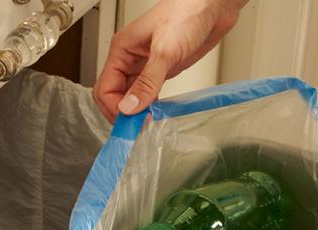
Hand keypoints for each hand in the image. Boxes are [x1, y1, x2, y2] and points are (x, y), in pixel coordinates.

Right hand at [93, 0, 246, 121]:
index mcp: (122, 50)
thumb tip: (130, 106)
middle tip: (139, 129)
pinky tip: (159, 113)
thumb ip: (147, 81)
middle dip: (123, 113)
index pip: (105, 88)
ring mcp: (148, 65)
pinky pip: (150, 92)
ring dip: (137, 112)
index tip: (131, 124)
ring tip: (149, 125)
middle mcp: (132, 59)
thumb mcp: (165, 51)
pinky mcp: (164, 69)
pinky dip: (152, 105)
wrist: (212, 6)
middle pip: (115, 95)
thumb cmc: (186, 14)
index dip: (115, 109)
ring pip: (132, 95)